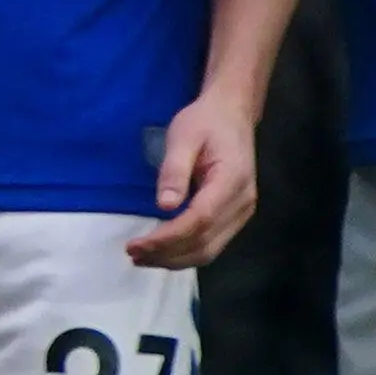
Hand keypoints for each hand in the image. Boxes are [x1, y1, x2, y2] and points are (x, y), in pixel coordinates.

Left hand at [127, 89, 257, 268]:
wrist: (232, 114)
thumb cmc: (205, 122)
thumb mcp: (183, 136)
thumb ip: (174, 170)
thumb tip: (164, 205)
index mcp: (232, 180)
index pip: (199, 220)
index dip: (167, 238)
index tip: (136, 245)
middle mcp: (242, 202)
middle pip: (205, 243)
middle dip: (166, 254)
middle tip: (132, 254)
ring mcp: (242, 212)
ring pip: (210, 250)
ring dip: (175, 260)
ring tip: (142, 258)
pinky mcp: (236, 216)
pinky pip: (212, 244)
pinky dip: (186, 253)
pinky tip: (162, 252)